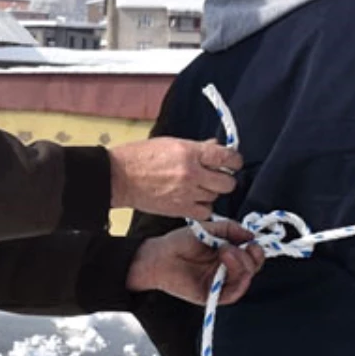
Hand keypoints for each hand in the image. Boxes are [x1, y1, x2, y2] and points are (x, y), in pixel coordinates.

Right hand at [109, 138, 242, 218]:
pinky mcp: (180, 209)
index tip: (233, 162)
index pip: (227, 157)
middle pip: (227, 182)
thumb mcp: (171, 143)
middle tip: (217, 175)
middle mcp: (191, 173)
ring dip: (211, 192)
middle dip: (225, 178)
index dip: (234, 160)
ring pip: (216, 197)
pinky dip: (203, 207)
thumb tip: (217, 146)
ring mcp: (187, 193)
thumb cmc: (140, 157)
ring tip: (199, 186)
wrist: (120, 177)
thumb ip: (197, 147)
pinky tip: (194, 200)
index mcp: (190, 152)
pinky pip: (205, 212)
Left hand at [126, 220, 264, 305]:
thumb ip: (230, 228)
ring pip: (244, 280)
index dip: (256, 249)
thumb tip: (252, 235)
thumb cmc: (179, 242)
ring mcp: (219, 283)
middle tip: (234, 247)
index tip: (252, 241)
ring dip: (241, 265)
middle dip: (250, 257)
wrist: (158, 256)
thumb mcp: (208, 229)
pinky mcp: (211, 295)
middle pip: (252, 269)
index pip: (251, 256)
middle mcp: (227, 270)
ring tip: (225, 252)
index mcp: (228, 254)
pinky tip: (227, 263)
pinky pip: (232, 294)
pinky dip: (236, 282)